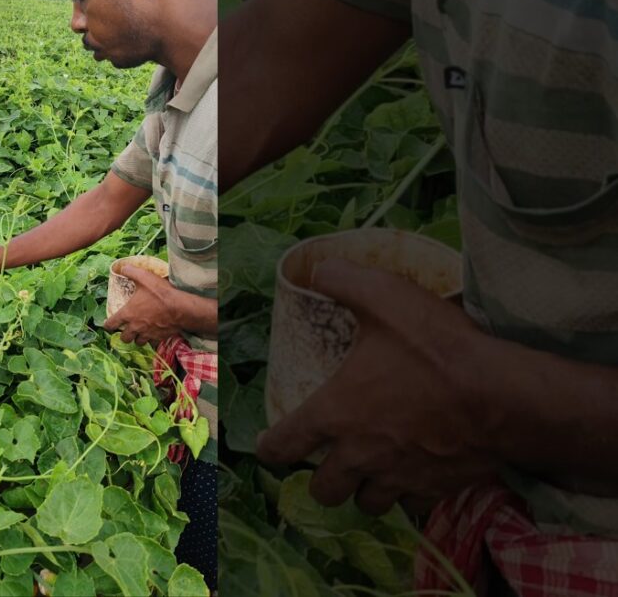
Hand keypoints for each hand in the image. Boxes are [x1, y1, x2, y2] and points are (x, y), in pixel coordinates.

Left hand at [102, 265, 183, 344]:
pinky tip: (153, 334)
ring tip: (140, 332)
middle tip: (127, 329)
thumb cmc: (160, 293)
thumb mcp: (144, 277)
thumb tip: (123, 267)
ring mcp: (147, 334)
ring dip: (137, 338)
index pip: (111, 324)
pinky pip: (152, 343)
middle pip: (124, 338)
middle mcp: (135, 327)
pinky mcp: (159, 338)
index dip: (108, 325)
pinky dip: (151, 340)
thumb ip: (131, 272)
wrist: (180, 308)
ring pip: (138, 342)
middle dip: (124, 334)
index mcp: (128, 314)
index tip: (108, 324)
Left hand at [255, 258, 499, 515]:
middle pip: (324, 490)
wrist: (504, 396)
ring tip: (371, 470)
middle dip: (323, 479)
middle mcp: (358, 455)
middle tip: (331, 460)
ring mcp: (398, 477)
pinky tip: (414, 474)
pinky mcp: (435, 490)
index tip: (270, 446)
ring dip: (364, 491)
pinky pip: (411, 506)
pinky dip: (408, 495)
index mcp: (334, 414)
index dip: (270, 448)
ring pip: (367, 504)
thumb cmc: (435, 348)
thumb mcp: (384, 297)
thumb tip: (318, 270)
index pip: (282, 446)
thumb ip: (343, 280)